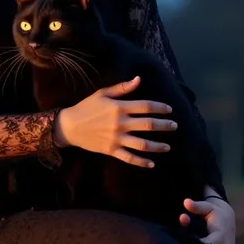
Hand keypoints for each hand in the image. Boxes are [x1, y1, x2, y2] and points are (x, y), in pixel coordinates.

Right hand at [54, 75, 177, 165]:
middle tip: (174, 126)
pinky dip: (141, 162)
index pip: (145, 107)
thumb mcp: (102, 94)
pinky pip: (129, 158)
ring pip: (142, 144)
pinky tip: (151, 163)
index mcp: (119, 107)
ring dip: (157, 146)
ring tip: (168, 146)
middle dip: (164, 126)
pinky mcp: (111, 150)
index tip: (169, 110)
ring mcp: (116, 138)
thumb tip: (138, 79)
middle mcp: (120, 123)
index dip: (160, 108)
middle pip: (148, 125)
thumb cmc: (86, 107)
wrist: (69, 126)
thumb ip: (122, 88)